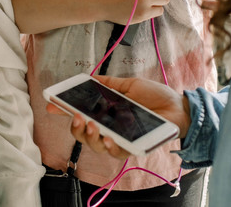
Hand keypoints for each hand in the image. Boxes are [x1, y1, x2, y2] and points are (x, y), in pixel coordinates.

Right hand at [46, 75, 190, 159]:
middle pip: (83, 134)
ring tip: (90, 125)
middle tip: (75, 116)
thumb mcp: (129, 86)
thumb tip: (90, 78)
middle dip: (74, 127)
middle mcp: (109, 128)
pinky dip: (109, 145)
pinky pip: (115, 152)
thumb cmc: (156, 97)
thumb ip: (110, 85)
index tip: (51, 104)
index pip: (81, 113)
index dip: (64, 110)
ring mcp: (119, 139)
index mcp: (106, 113)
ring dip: (89, 136)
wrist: (178, 107)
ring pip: (95, 145)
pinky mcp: (132, 148)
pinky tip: (108, 137)